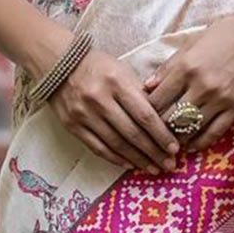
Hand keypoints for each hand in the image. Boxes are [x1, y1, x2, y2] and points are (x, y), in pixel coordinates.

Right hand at [49, 48, 182, 174]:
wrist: (58, 64)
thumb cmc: (98, 67)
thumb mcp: (123, 71)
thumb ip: (141, 94)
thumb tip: (164, 120)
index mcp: (116, 82)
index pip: (144, 114)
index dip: (161, 134)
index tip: (175, 148)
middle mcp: (100, 100)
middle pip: (132, 133)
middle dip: (154, 152)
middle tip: (169, 165)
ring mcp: (84, 115)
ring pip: (116, 144)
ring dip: (138, 160)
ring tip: (154, 169)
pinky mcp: (73, 126)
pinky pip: (98, 148)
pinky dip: (116, 159)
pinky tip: (131, 165)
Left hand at [142, 15, 233, 155]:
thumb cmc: (222, 35)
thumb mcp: (191, 44)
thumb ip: (168, 67)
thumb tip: (147, 87)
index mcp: (186, 67)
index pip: (157, 99)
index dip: (145, 110)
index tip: (141, 116)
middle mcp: (201, 86)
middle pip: (169, 117)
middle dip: (157, 128)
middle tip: (151, 133)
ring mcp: (219, 99)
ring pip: (189, 128)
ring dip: (176, 137)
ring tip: (168, 141)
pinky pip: (213, 133)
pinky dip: (199, 142)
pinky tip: (190, 145)